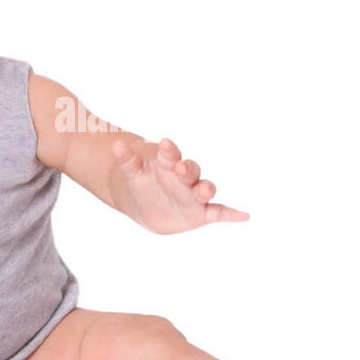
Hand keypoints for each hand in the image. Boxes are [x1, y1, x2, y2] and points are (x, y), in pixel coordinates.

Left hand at [110, 136, 248, 233]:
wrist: (147, 205)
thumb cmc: (143, 183)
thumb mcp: (132, 173)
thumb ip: (127, 160)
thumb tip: (114, 145)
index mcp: (169, 164)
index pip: (170, 155)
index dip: (168, 150)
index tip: (162, 143)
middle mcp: (185, 178)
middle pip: (190, 171)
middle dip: (187, 170)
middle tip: (181, 167)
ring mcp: (194, 195)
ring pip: (204, 190)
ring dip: (206, 189)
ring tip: (205, 189)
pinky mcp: (201, 213)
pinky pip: (219, 212)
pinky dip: (231, 214)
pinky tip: (244, 215)